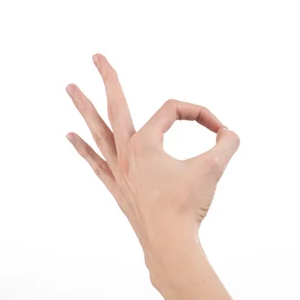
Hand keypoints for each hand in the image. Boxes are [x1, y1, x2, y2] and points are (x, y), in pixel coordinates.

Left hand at [66, 54, 239, 276]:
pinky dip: (83, 148)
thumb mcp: (213, 168)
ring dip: (84, 108)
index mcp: (147, 143)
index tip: (220, 132)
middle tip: (96, 56)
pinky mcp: (118, 187)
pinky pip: (96, 162)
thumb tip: (230, 134)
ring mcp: (119, 170)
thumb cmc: (186, 206)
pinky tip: (70, 136)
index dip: (200, 114)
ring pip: (98, 131)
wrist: (169, 243)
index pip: (173, 111)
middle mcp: (127, 152)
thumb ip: (227, 144)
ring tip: (69, 88)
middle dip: (108, 79)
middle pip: (115, 106)